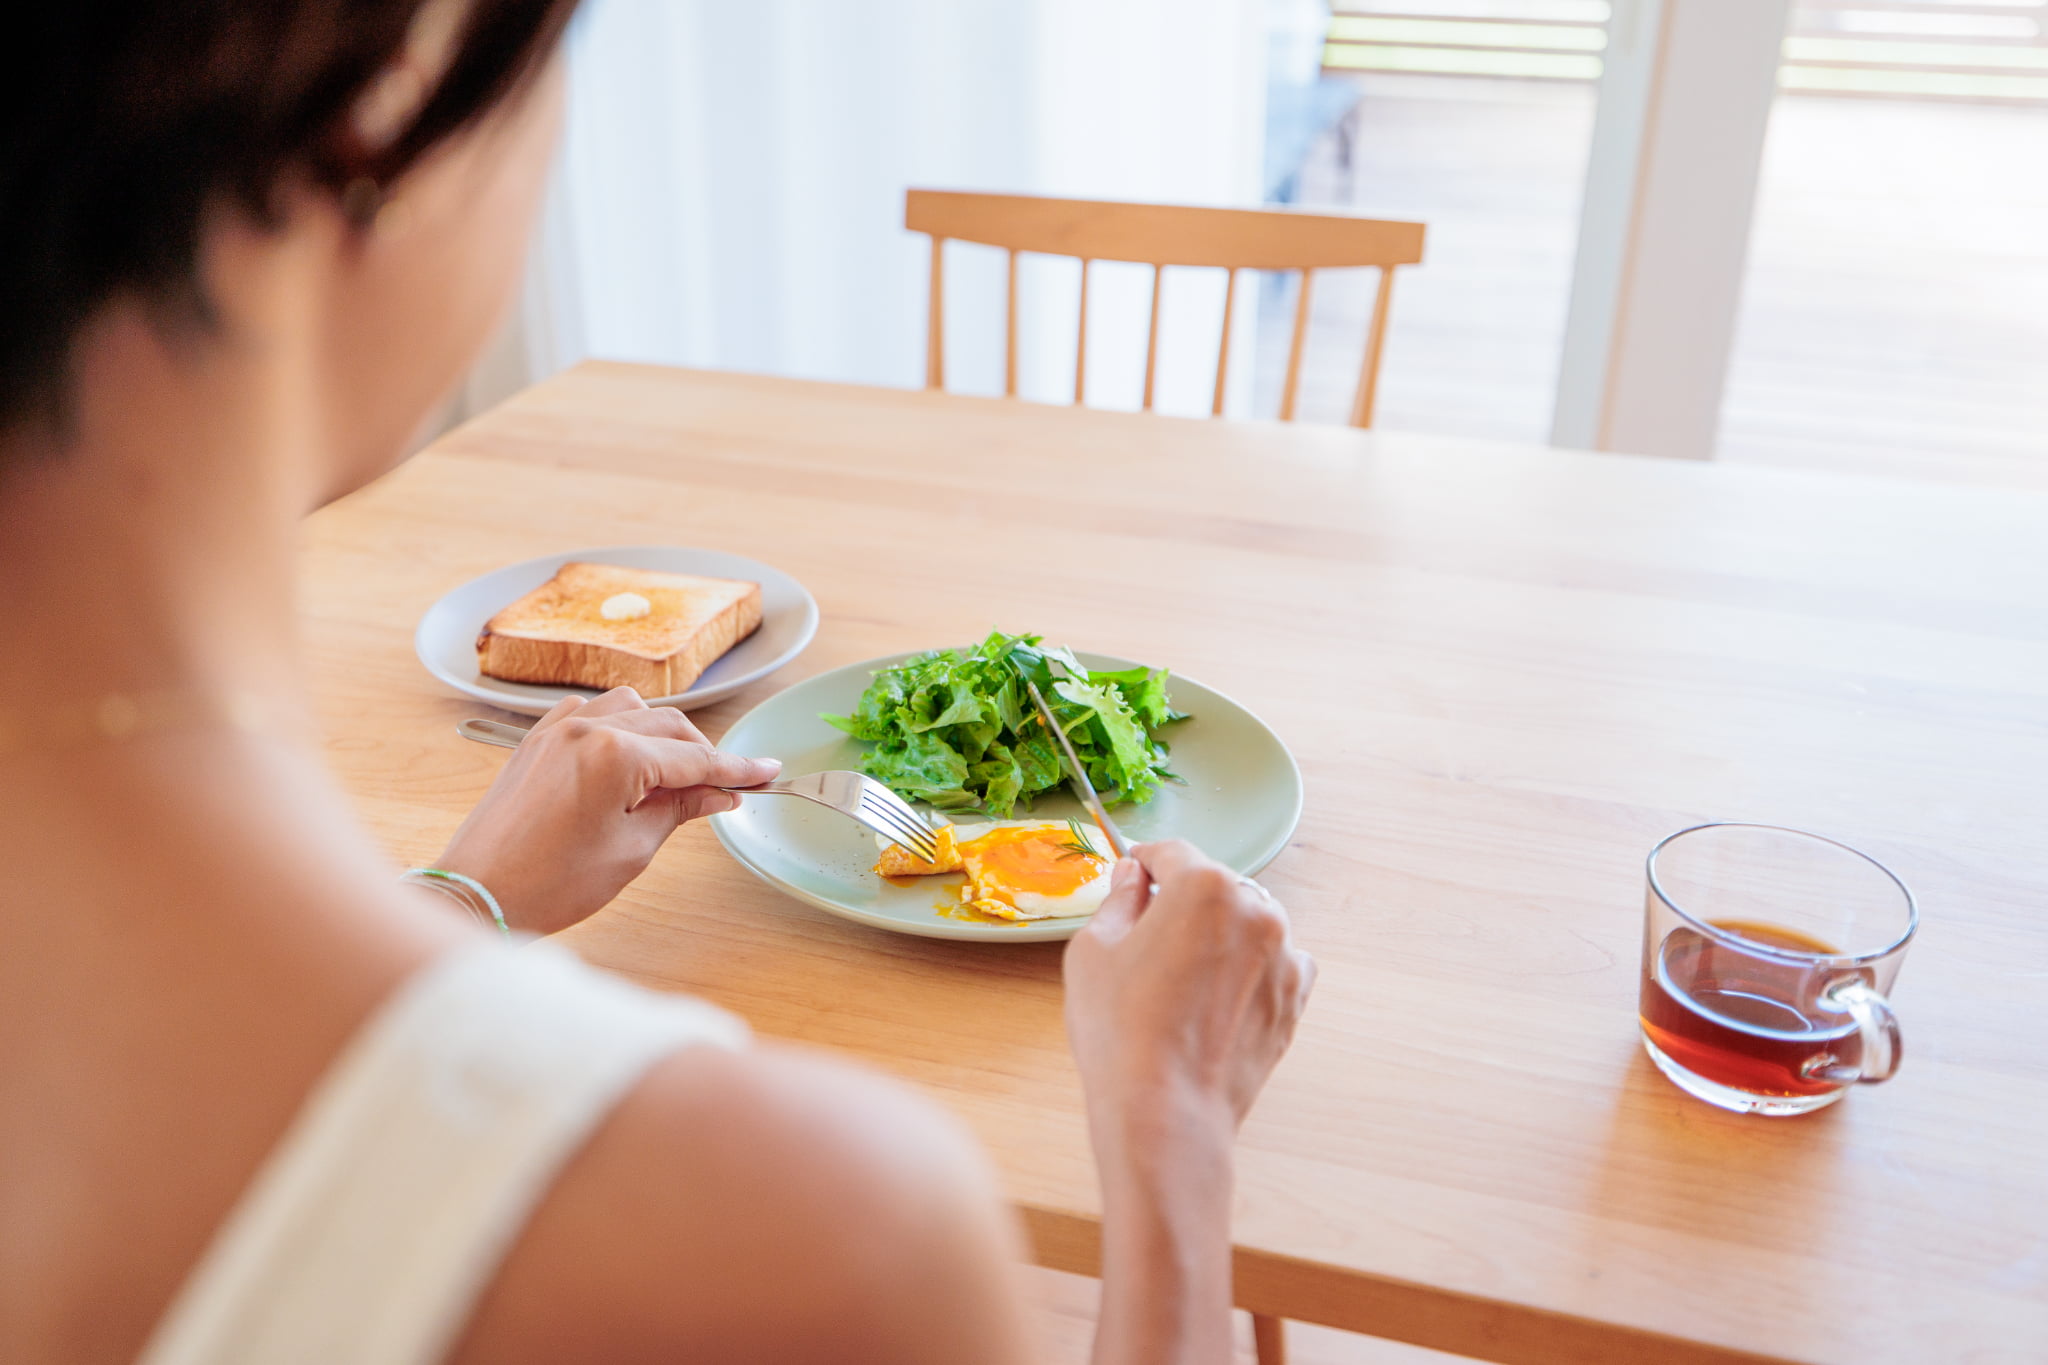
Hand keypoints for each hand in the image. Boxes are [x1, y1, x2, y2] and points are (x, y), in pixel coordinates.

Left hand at [434, 687, 778, 934]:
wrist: (480, 892)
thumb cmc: (551, 883)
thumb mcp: (632, 849)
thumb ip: (680, 809)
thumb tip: (719, 793)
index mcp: (615, 755)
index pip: (695, 757)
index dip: (736, 768)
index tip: (767, 771)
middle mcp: (587, 728)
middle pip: (669, 726)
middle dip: (701, 754)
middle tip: (723, 789)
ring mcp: (558, 730)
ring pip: (631, 709)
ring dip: (660, 735)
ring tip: (671, 778)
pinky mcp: (537, 740)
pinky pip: (590, 713)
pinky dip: (617, 728)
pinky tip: (625, 759)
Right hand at [1063, 840, 1315, 1157]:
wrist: (1166, 1110)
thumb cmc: (1120, 1029)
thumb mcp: (1093, 950)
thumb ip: (1119, 900)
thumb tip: (1134, 876)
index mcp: (1203, 886)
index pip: (1171, 853)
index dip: (1144, 862)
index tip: (1132, 874)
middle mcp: (1255, 909)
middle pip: (1214, 886)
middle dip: (1183, 900)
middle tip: (1148, 936)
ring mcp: (1284, 954)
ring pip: (1248, 922)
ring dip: (1221, 933)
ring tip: (1184, 975)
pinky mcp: (1295, 997)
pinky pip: (1277, 961)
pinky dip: (1252, 967)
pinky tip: (1218, 996)